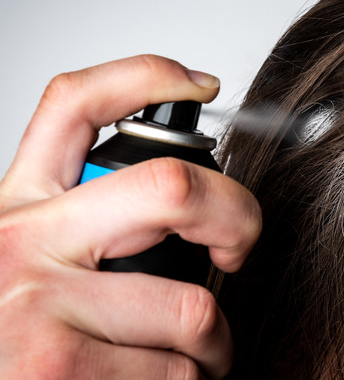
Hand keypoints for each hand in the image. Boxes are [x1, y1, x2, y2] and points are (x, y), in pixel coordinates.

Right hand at [0, 55, 261, 378]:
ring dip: (214, 343)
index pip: (75, 103)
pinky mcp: (56, 370)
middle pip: (171, 186)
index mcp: (19, 206)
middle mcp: (23, 242)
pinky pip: (178, 371)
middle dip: (238, 216)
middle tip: (238, 249)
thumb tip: (177, 201)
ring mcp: (37, 304)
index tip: (202, 84)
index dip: (147, 75)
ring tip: (194, 353)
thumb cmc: (9, 336)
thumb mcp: (21, 259)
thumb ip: (81, 224)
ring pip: (191, 307)